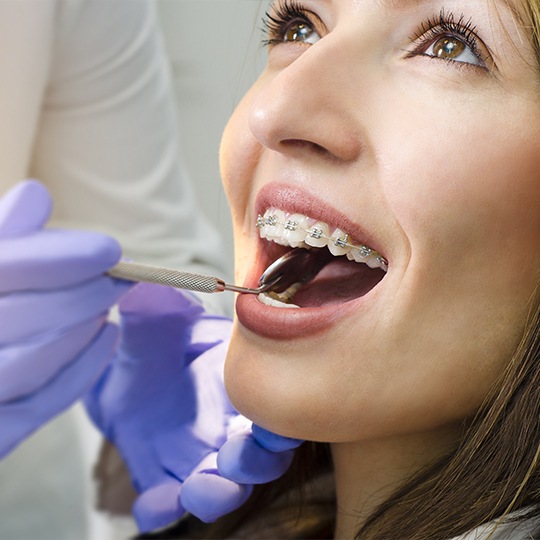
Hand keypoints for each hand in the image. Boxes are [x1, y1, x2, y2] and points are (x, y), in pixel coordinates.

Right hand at [0, 180, 129, 457]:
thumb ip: (2, 239)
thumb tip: (36, 194)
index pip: (2, 270)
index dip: (58, 259)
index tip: (110, 251)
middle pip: (16, 319)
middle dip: (81, 296)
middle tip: (119, 280)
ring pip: (26, 365)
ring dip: (80, 332)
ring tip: (107, 307)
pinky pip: (35, 407)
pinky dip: (79, 372)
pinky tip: (108, 338)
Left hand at [85, 282, 301, 531]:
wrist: (121, 368)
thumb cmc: (153, 338)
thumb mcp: (152, 320)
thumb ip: (157, 309)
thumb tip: (149, 291)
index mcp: (240, 382)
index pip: (278, 405)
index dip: (285, 418)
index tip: (276, 421)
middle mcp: (228, 424)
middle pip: (261, 457)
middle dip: (256, 462)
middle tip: (236, 456)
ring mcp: (196, 454)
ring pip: (223, 486)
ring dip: (218, 493)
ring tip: (198, 488)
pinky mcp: (162, 475)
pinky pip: (166, 503)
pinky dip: (162, 509)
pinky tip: (152, 505)